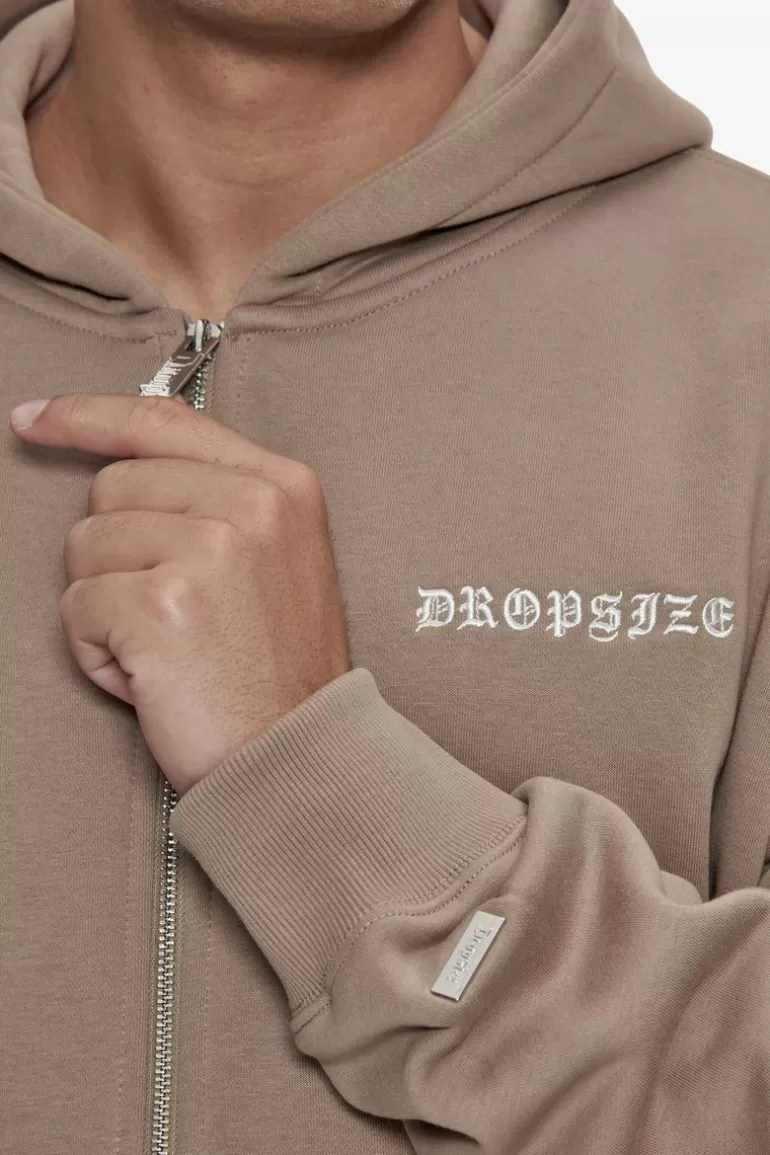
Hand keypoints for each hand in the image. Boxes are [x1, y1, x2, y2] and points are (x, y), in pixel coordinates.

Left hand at [10, 394, 351, 794]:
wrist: (301, 753)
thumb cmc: (281, 670)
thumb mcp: (279, 558)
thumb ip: (217, 500)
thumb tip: (116, 468)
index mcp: (281, 485)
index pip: (161, 423)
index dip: (87, 416)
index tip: (36, 419)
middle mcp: (250, 505)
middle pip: (111, 488)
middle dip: (115, 552)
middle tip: (169, 611)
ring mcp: (209, 551)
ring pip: (85, 545)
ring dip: (106, 605)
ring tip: (166, 647)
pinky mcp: (162, 605)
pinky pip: (77, 608)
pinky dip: (98, 652)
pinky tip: (150, 675)